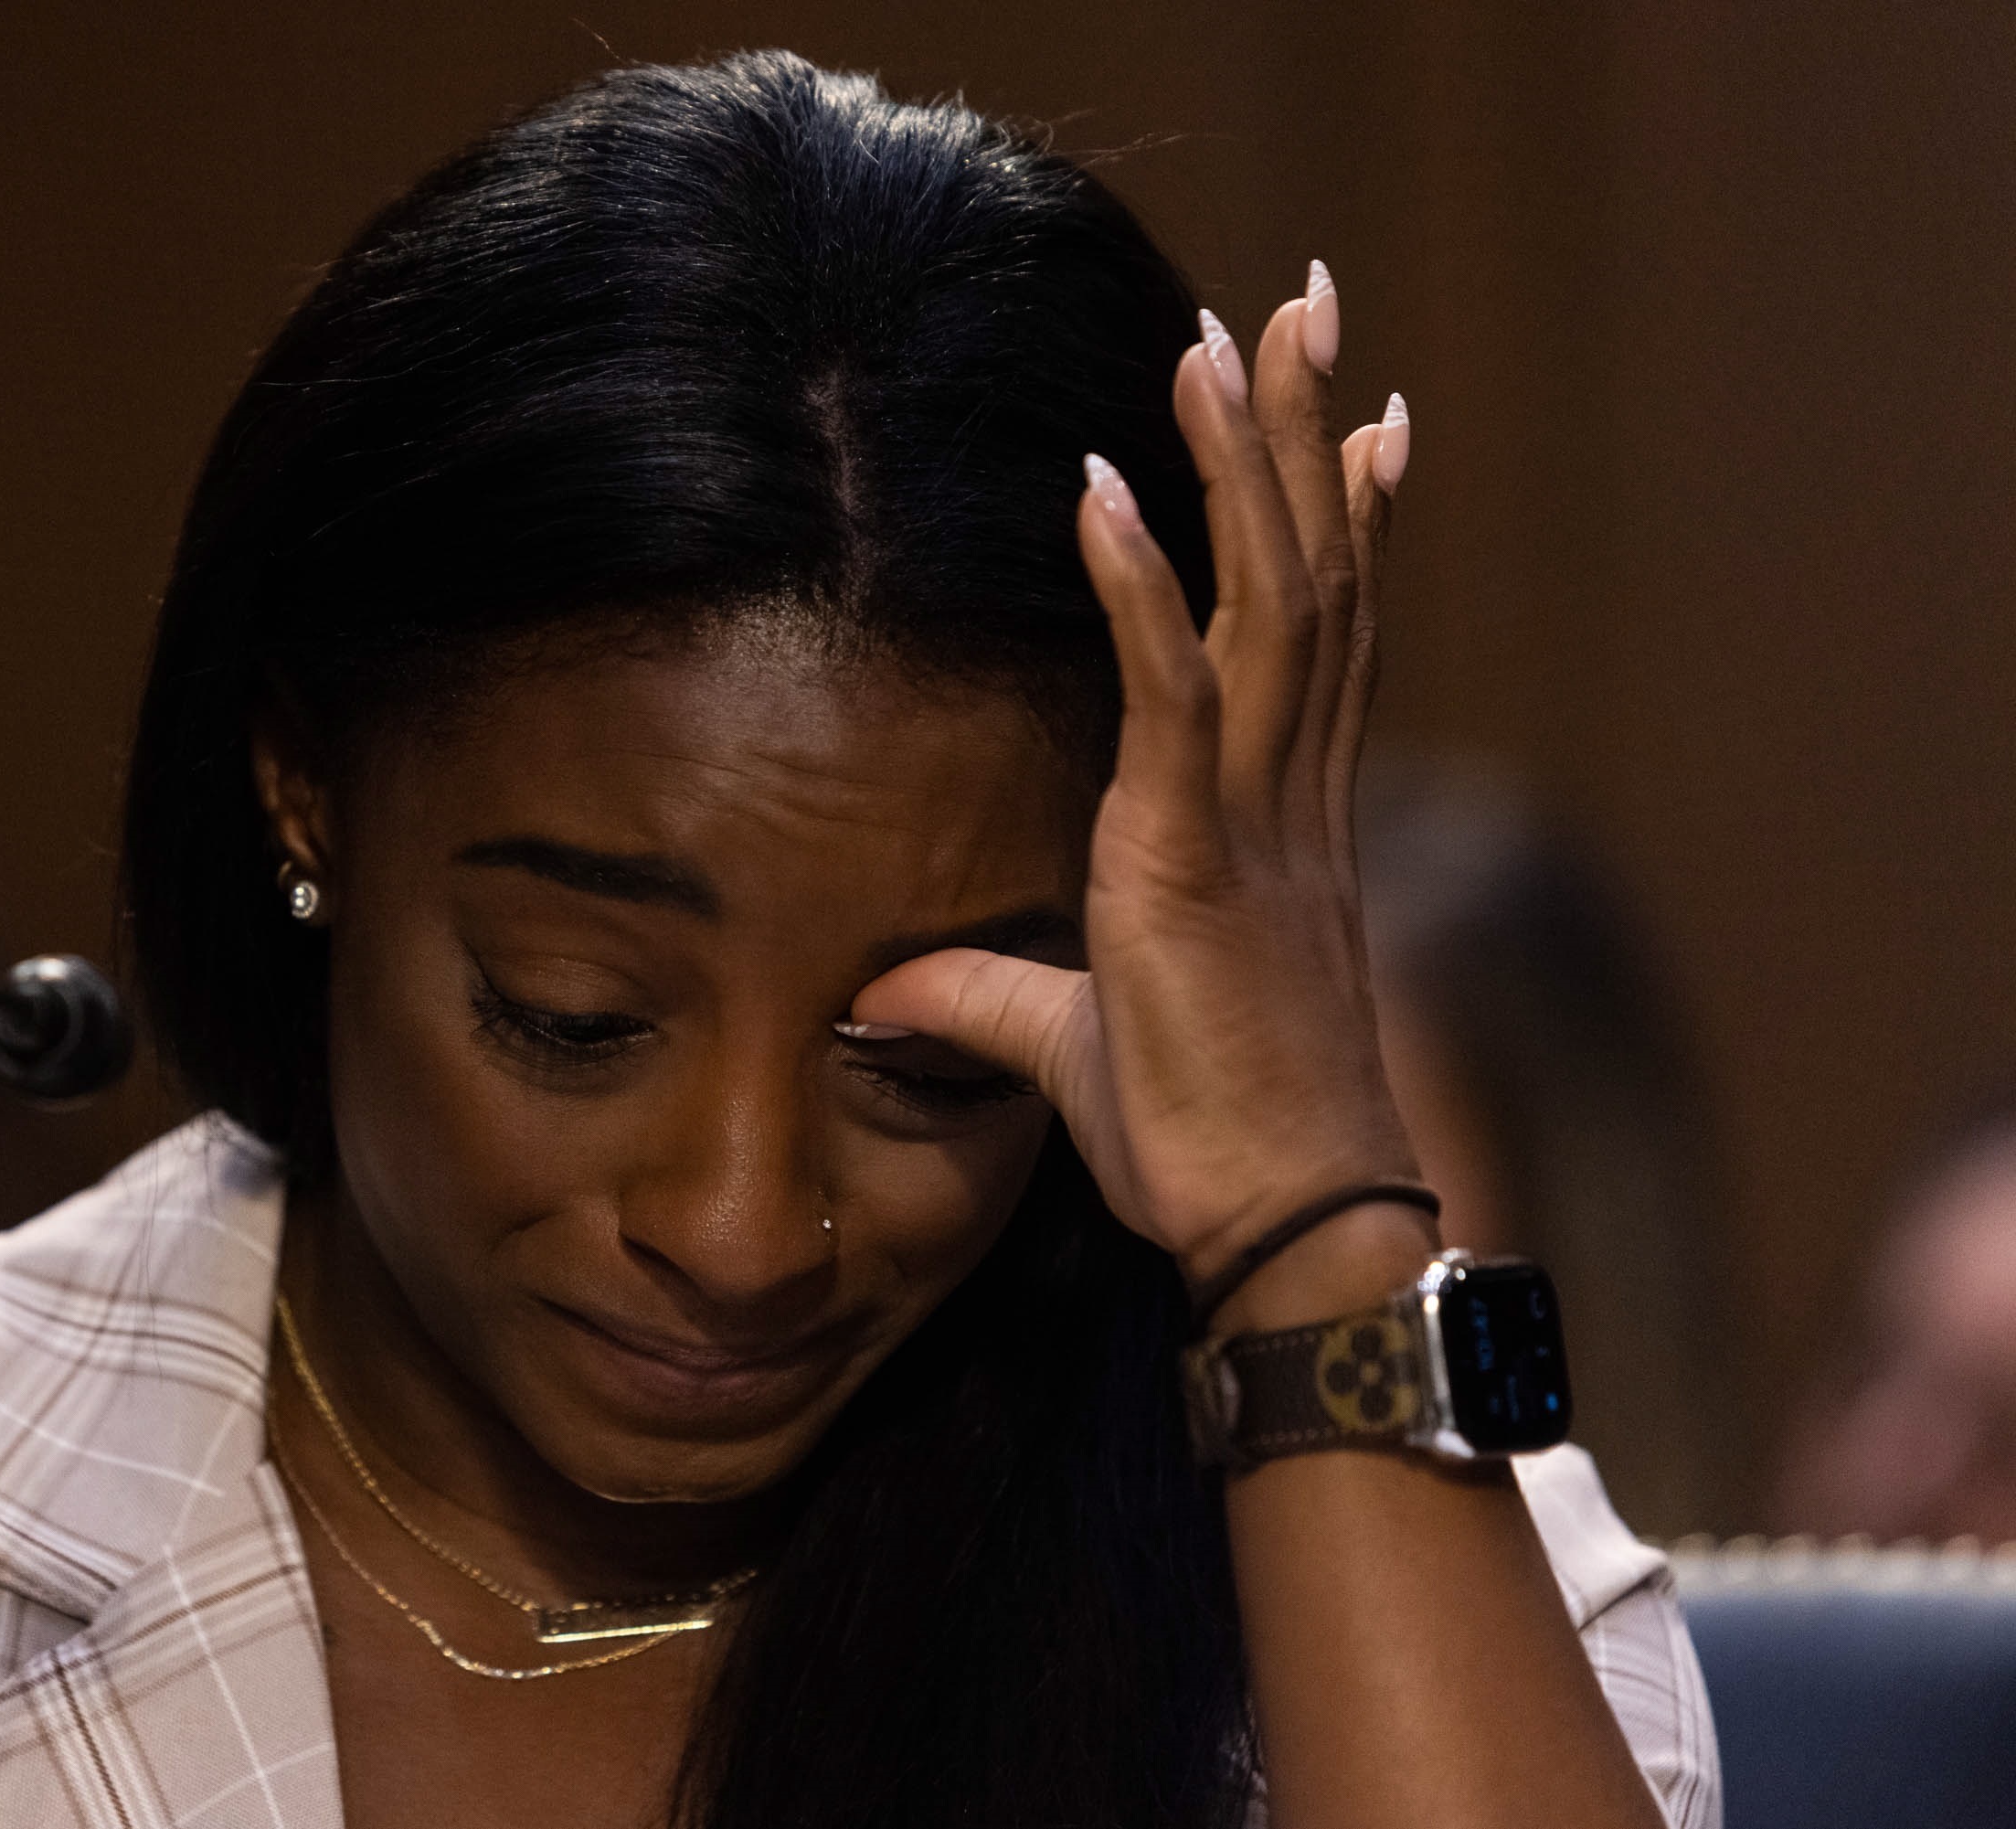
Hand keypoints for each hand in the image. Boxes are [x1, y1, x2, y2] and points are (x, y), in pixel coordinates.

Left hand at [852, 270, 1422, 1289]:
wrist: (1285, 1233)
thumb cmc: (1210, 1147)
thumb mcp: (1072, 1050)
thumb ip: (983, 996)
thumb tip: (880, 990)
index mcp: (1282, 821)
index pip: (1324, 632)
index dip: (1344, 515)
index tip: (1365, 414)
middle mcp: (1287, 796)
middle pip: (1315, 573)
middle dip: (1309, 431)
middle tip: (1313, 303)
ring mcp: (1251, 820)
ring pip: (1274, 600)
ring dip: (1247, 460)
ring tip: (1227, 334)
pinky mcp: (1192, 861)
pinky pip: (1173, 696)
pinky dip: (1142, 589)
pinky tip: (1109, 489)